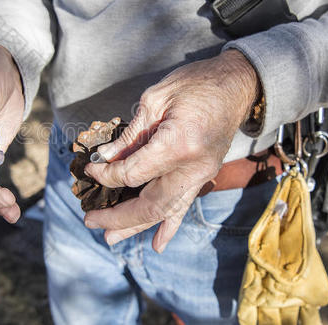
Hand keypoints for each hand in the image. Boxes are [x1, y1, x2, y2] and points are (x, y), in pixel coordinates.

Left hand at [83, 50, 259, 251]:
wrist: (238, 84)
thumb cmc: (196, 83)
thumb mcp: (155, 100)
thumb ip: (130, 135)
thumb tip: (106, 158)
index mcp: (178, 145)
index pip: (133, 174)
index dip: (106, 175)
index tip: (90, 169)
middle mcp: (192, 168)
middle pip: (149, 204)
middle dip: (117, 216)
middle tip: (90, 220)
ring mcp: (202, 175)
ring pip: (165, 210)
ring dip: (136, 225)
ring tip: (110, 238)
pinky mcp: (204, 176)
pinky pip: (183, 206)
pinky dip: (169, 226)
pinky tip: (158, 244)